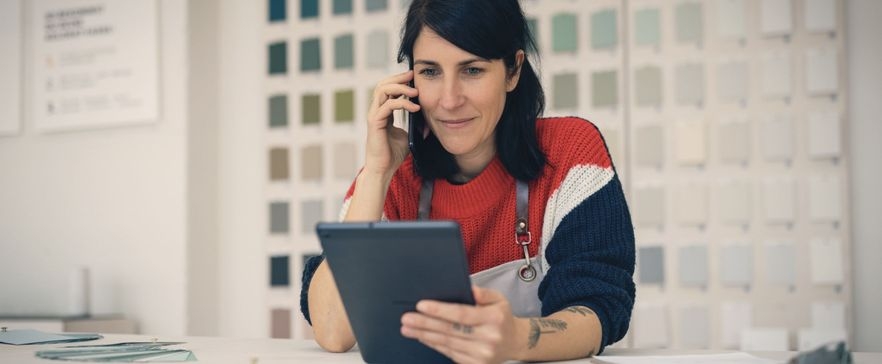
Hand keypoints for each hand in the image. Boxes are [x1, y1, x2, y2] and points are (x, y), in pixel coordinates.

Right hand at [364, 70, 420, 178]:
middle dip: (398, 77)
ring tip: (415, 91)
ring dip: (400, 87)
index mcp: (383, 112)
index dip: (400, 81)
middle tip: (413, 75)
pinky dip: (402, 103)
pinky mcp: (375, 122)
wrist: (384, 169)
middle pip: (383, 84)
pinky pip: (387, 105)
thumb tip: (427, 118)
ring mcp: (374, 115)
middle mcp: (376, 111)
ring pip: (382, 90)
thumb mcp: (408, 135)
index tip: (414, 78)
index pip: (388, 89)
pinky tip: (415, 108)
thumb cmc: (393, 154)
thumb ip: (414, 124)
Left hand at [401, 286, 520, 363]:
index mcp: (494, 318)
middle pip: (450, 330)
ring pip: (447, 343)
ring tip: (408, 328)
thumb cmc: (501, 317)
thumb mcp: (498, 299)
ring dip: (424, 335)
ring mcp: (482, 354)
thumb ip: (483, 293)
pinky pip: (450, 353)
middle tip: (406, 318)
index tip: (421, 305)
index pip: (462, 314)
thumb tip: (467, 289)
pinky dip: (434, 344)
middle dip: (425, 324)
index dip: (440, 310)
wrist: (514, 343)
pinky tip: (423, 337)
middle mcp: (489, 338)